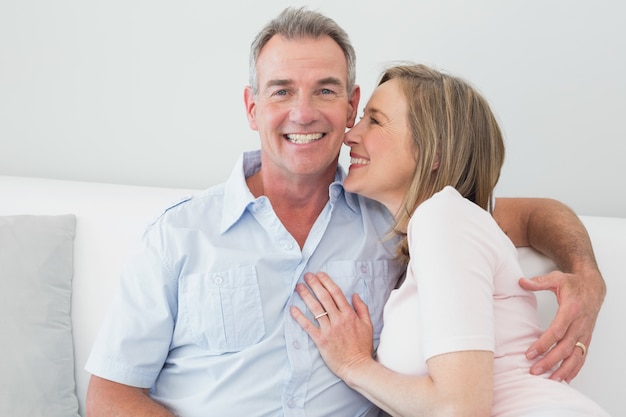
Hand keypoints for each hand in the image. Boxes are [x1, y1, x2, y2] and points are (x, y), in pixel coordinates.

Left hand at [290, 272, 374, 379]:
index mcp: (349, 315)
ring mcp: (329, 330)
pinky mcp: (321, 340)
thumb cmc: (362, 347)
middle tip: (307, 276)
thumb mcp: (368, 325)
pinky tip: (293, 308)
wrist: (357, 366)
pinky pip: (308, 326)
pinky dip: (300, 317)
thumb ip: (362, 308)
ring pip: (315, 309)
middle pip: (324, 297)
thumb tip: (355, 295)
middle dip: (314, 284)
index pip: (336, 293)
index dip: (327, 282)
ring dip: (306, 296)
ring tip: (298, 287)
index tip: (320, 274)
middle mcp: (338, 320)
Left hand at [519, 267, 604, 382]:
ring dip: (563, 370)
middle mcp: (580, 324)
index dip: (543, 344)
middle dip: (549, 361)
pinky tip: (565, 378)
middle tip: (534, 370)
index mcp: (571, 310)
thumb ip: (538, 282)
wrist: (593, 286)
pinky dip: (575, 369)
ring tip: (549, 380)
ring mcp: (584, 333)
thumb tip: (520, 282)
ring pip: (575, 356)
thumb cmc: (573, 284)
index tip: (529, 353)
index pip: (556, 331)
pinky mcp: (587, 338)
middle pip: (565, 348)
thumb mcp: (556, 278)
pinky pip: (582, 356)